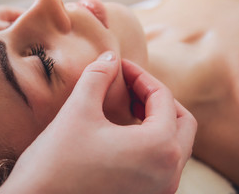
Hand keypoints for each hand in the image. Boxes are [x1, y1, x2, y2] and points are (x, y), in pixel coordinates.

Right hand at [0, 51, 196, 193]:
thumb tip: (110, 58)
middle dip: (157, 99)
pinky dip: (153, 143)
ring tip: (129, 106)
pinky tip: (126, 134)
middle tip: (131, 87)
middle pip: (182, 123)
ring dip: (157, 120)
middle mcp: (168, 173)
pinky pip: (163, 164)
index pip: (163, 98)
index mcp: (159, 147)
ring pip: (176, 145)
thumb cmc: (56, 163)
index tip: (121, 67)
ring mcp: (160, 191)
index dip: (141, 76)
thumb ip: (98, 76)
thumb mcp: (77, 111)